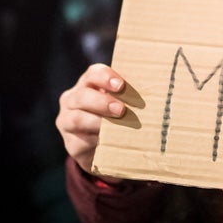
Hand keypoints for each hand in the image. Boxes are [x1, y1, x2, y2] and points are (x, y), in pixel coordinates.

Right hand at [56, 63, 126, 180]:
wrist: (101, 149)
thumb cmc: (115, 119)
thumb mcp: (119, 103)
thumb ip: (128, 96)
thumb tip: (155, 91)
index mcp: (87, 85)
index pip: (93, 73)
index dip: (105, 77)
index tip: (121, 85)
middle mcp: (72, 100)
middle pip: (82, 96)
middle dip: (102, 102)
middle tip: (121, 109)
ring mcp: (67, 122)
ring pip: (77, 119)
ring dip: (98, 122)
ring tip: (117, 127)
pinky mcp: (71, 144)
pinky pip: (81, 142)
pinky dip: (96, 142)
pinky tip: (109, 143)